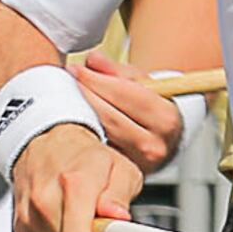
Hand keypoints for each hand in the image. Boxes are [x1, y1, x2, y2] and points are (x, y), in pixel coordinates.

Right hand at [10, 125, 147, 231]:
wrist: (46, 145)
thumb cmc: (86, 157)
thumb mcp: (120, 167)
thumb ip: (120, 194)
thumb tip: (117, 218)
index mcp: (73, 184)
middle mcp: (44, 202)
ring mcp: (29, 218)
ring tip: (95, 225)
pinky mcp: (21, 230)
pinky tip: (75, 227)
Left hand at [72, 56, 191, 174]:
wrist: (163, 137)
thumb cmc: (153, 108)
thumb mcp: (143, 84)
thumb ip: (117, 71)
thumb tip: (93, 60)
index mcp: (166, 119)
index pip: (127, 94)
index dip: (98, 80)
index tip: (77, 69)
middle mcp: (155, 144)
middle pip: (110, 116)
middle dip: (86, 95)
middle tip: (68, 81)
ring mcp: (137, 163)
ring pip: (100, 133)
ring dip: (80, 113)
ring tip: (66, 97)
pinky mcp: (121, 171)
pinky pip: (95, 149)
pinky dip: (81, 132)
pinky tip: (71, 119)